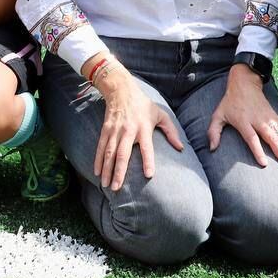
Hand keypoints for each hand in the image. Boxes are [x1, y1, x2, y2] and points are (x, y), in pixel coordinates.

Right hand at [92, 65, 183, 190]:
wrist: (121, 90)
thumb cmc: (144, 105)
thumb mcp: (161, 114)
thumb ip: (171, 131)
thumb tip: (181, 148)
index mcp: (144, 128)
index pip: (147, 147)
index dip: (148, 160)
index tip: (148, 175)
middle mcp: (128, 130)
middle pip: (122, 154)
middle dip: (119, 171)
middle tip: (117, 188)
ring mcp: (115, 130)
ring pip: (109, 153)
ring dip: (106, 170)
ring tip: (106, 185)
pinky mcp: (105, 129)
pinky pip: (100, 147)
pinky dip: (98, 160)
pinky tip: (96, 172)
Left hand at [206, 66, 277, 168]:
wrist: (245, 84)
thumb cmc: (230, 102)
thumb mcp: (218, 115)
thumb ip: (213, 132)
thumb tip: (211, 149)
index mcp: (244, 121)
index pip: (252, 138)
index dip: (258, 150)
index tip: (264, 164)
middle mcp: (259, 120)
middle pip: (272, 138)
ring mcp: (269, 118)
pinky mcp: (276, 117)